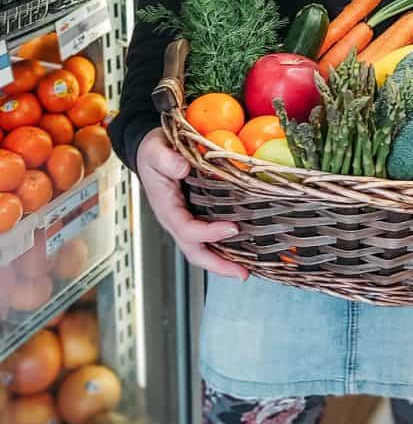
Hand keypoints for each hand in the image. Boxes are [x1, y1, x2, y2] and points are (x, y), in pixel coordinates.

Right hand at [137, 127, 248, 279]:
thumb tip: (182, 167)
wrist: (152, 151)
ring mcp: (186, 220)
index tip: (233, 228)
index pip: (187, 229)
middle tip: (243, 273)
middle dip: (218, 265)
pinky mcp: (196, 215)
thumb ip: (166, 159)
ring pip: (203, 248)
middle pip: (195, 251)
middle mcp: (176, 220)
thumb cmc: (153, 151)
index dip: (209, 233)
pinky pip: (210, 237)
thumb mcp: (154, 149)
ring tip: (249, 268)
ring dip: (224, 262)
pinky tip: (245, 247)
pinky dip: (226, 246)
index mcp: (166, 208)